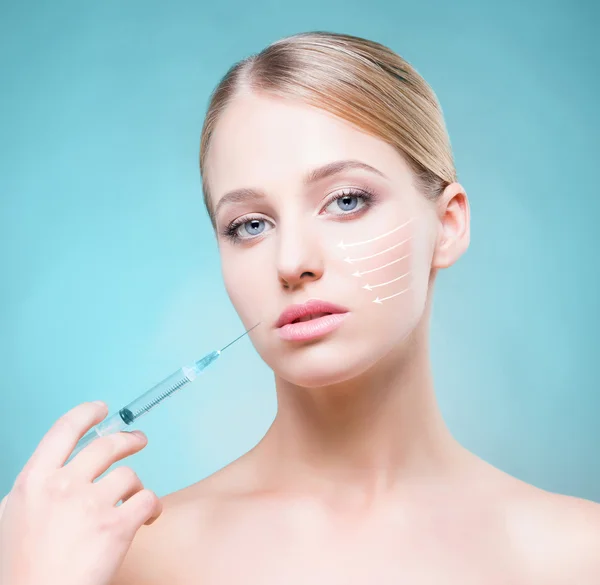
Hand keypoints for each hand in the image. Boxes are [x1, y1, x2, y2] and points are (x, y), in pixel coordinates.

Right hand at [0, 401, 161, 584]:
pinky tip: (149, 516)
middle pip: (106, 446)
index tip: (101, 409)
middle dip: (128, 439)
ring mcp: (91, 504)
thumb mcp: (12, 518)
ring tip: (135, 499)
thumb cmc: (21, 569)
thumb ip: (38, 489)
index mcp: (33, 481)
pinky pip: (148, 499)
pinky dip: (153, 506)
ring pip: (129, 475)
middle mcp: (62, 485)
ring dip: (136, 486)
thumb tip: (58, 471)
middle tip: (138, 439)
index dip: (86, 414)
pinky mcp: (116, 526)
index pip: (64, 430)